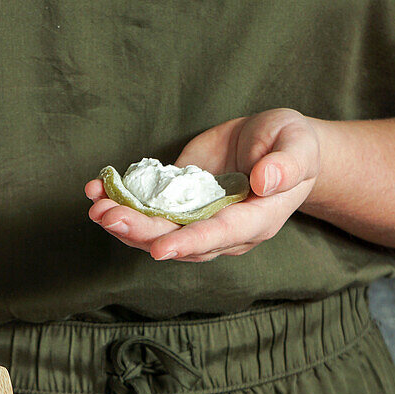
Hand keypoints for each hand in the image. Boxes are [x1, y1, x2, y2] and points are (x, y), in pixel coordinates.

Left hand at [85, 108, 320, 261]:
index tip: (160, 249)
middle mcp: (221, 229)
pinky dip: (121, 202)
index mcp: (255, 221)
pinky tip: (96, 190)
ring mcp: (197, 219)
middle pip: (179, 240)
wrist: (274, 144)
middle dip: (142, 232)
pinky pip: (148, 209)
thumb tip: (267, 180)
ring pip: (157, 231)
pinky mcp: (179, 203)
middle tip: (108, 217)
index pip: (219, 236)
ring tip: (96, 207)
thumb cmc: (293, 144)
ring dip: (124, 222)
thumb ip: (287, 164)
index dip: (190, 243)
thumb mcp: (298, 145)